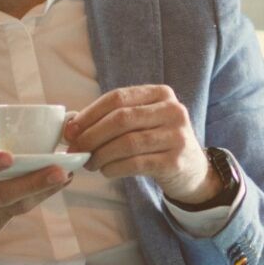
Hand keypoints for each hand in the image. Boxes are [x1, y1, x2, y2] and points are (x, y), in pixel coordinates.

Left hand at [64, 85, 213, 201]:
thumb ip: (112, 119)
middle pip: (121, 119)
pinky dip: (114, 168)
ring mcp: (176, 136)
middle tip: (75, 150)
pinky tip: (106, 171)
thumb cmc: (157, 142)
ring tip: (90, 163)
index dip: (90, 114)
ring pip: (127, 143)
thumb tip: (71, 128)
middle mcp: (172, 110)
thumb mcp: (143, 121)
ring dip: (101, 155)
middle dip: (91, 136)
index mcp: (160, 94)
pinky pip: (135, 163)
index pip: (118, 97)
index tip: (70, 130)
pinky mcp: (175, 161)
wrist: (193, 169)